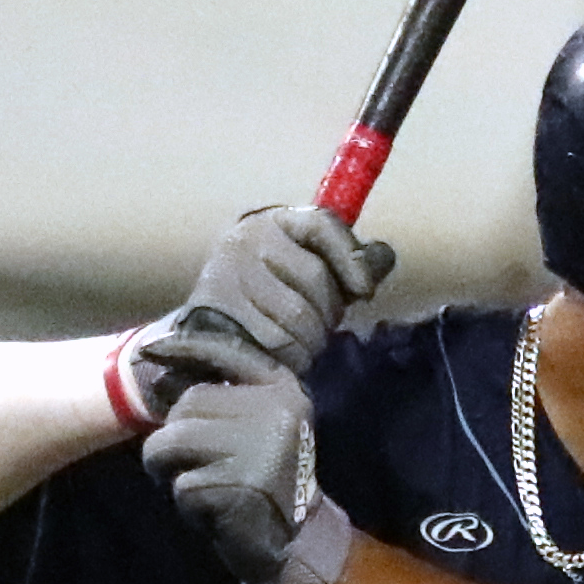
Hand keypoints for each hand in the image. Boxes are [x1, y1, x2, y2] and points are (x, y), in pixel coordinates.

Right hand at [123, 201, 396, 412]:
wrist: (200, 338)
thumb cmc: (266, 304)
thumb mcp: (305, 276)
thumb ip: (345, 265)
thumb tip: (383, 256)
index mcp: (273, 222)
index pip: (322, 225)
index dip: (351, 257)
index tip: (364, 291)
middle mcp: (246, 239)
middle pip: (316, 279)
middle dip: (326, 315)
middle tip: (313, 330)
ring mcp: (227, 273)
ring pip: (298, 316)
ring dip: (308, 342)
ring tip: (295, 347)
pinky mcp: (215, 312)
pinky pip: (274, 341)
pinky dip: (288, 358)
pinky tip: (280, 360)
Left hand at [144, 369, 355, 583]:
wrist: (300, 540)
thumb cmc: (265, 477)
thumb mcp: (261, 423)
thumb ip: (226, 393)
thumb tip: (162, 359)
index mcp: (283, 389)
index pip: (225, 350)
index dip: (182, 346)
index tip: (148, 350)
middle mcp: (276, 412)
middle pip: (188, 402)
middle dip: (172, 433)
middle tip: (184, 460)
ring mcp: (260, 449)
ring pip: (173, 440)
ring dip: (166, 466)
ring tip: (189, 481)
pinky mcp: (240, 487)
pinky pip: (183, 484)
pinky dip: (187, 502)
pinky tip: (213, 510)